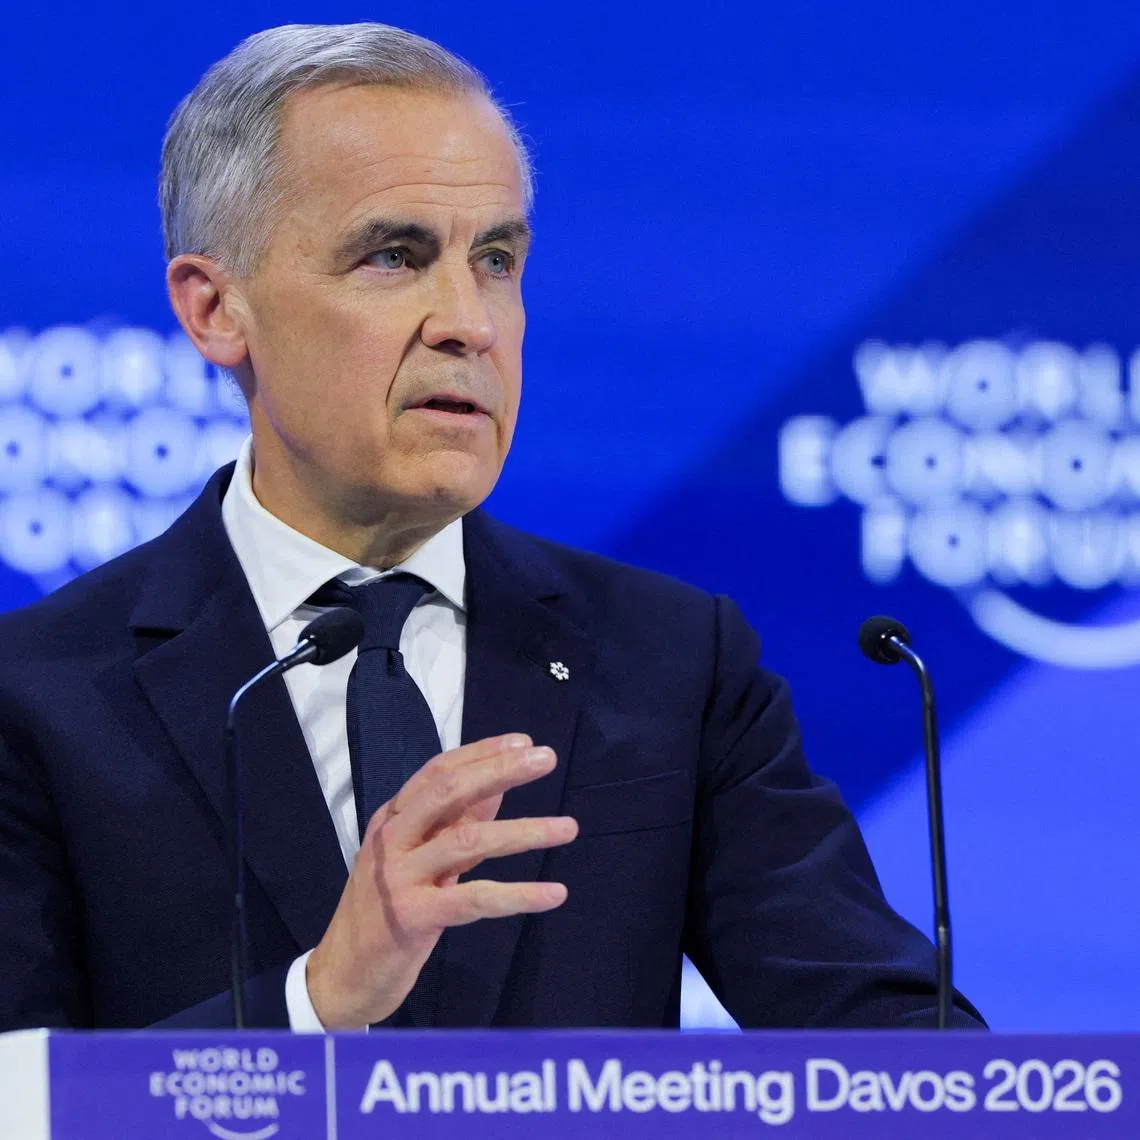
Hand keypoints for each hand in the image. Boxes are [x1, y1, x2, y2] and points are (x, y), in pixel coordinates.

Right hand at [306, 733, 576, 1027]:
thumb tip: (498, 787)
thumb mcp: (416, 858)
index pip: (438, 770)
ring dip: (524, 831)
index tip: (525, 742)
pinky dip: (519, 895)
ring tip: (568, 828)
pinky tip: (554, 893)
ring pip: (467, 840)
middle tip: (545, 759)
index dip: (481, 752)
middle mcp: (392, 840)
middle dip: (500, 770)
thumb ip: (454, 823)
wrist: (342, 975)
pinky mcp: (414, 917)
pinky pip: (475, 899)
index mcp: (392, 819)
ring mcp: (399, 877)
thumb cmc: (384, 910)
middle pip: (449, 791)